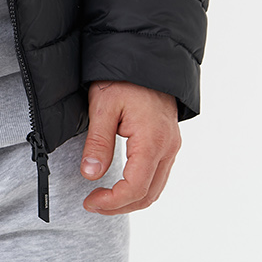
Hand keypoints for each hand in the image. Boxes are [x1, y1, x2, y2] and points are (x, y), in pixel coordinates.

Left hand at [80, 79, 181, 213]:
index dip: (112, 202)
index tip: (90, 201)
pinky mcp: (169, 142)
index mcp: (152, 140)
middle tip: (93, 203)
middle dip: (119, 206)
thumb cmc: (124, 78)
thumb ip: (98, 142)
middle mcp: (168, 147)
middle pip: (148, 194)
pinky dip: (140, 187)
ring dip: (130, 199)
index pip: (135, 188)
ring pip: (155, 188)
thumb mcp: (103, 106)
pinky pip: (158, 175)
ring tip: (104, 198)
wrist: (146, 56)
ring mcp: (171, 146)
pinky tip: (121, 184)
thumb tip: (90, 175)